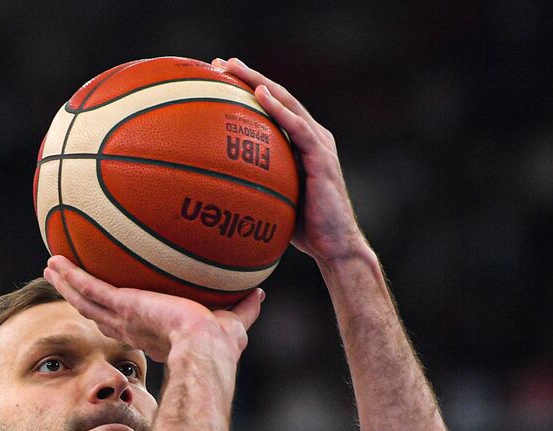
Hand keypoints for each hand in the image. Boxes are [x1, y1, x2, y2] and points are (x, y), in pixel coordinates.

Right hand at [43, 256, 262, 362]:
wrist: (205, 348)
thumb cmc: (221, 343)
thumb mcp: (235, 321)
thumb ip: (245, 308)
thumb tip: (261, 292)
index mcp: (154, 333)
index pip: (130, 325)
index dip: (118, 315)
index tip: (113, 305)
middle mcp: (133, 328)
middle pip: (98, 312)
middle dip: (82, 298)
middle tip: (67, 281)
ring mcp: (123, 319)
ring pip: (85, 301)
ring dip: (66, 285)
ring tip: (51, 267)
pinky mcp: (121, 306)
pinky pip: (88, 288)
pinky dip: (70, 276)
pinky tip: (55, 261)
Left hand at [214, 57, 370, 264]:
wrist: (335, 246)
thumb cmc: (304, 228)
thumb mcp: (275, 199)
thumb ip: (256, 184)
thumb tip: (217, 188)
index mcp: (302, 143)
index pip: (273, 107)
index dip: (248, 88)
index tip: (220, 77)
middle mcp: (313, 136)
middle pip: (278, 96)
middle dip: (249, 76)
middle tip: (221, 63)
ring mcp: (319, 144)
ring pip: (287, 103)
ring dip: (260, 83)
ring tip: (234, 68)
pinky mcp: (322, 157)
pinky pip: (298, 128)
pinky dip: (280, 109)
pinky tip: (260, 95)